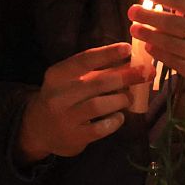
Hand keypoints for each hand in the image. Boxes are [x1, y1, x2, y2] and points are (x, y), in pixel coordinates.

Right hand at [16, 43, 149, 163]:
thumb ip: (98, 71)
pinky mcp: (74, 137)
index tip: (127, 48)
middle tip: (144, 74)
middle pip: (97, 82)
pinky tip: (119, 116)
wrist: (39, 129)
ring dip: (120, 99)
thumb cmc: (64, 98)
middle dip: (125, 77)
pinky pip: (101, 128)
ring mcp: (65, 117)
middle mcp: (58, 95)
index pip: (84, 60)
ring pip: (99, 105)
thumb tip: (131, 61)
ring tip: (128, 98)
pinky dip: (115, 120)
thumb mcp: (73, 80)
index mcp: (57, 75)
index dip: (107, 53)